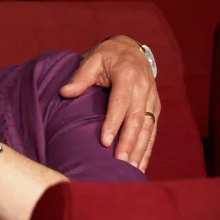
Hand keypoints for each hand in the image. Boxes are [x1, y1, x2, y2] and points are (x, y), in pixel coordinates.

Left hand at [60, 35, 160, 170]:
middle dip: (128, 143)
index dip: (113, 123)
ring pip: (148, 129)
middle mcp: (144, 89)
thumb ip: (80, 77)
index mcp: (128, 76)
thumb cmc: (108, 56)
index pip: (121, 102)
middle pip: (137, 120)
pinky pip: (153, 131)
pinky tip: (141, 165)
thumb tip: (64, 93)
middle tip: (119, 163)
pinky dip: (147, 149)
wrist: (132, 49)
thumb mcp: (92, 59)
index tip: (104, 141)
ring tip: (131, 170)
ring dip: (140, 150)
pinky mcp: (155, 108)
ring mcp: (152, 100)